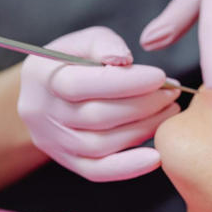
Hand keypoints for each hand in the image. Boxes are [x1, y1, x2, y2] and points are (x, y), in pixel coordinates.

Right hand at [18, 27, 180, 180]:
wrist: (49, 94)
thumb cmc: (75, 61)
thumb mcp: (84, 41)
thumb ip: (104, 44)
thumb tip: (123, 60)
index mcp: (40, 76)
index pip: (81, 85)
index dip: (125, 83)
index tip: (160, 77)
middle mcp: (42, 113)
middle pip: (96, 117)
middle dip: (142, 105)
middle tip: (171, 94)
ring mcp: (54, 141)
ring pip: (101, 145)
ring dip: (143, 130)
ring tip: (169, 112)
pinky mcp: (69, 162)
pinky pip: (98, 171)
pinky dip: (129, 167)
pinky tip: (157, 157)